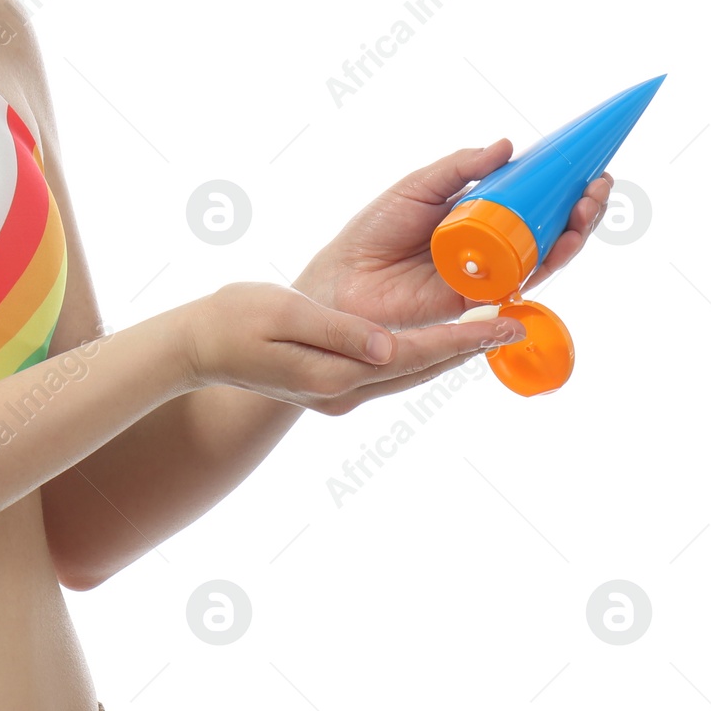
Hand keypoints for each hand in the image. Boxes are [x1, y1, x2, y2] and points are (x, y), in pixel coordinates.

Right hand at [181, 280, 527, 416]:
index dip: (462, 338)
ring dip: (447, 354)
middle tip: (515, 326)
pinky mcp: (329, 389)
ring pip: (408, 373)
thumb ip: (337, 331)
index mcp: (335, 373)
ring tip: (485, 331)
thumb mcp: (283, 315)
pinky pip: (387, 372)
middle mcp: (343, 392)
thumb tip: (387, 346)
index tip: (505, 324)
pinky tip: (431, 342)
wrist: (195, 349)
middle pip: (421, 369)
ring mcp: (336, 396)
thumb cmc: (232, 321)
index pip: (414, 354)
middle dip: (468, 348)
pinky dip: (417, 355)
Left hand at [292, 139, 613, 331]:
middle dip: (579, 204)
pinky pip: (525, 281)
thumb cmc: (373, 231)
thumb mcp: (417, 187)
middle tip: (597, 184)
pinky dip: (550, 262)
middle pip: (547, 223)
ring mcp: (489, 269)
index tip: (585, 160)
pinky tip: (564, 243)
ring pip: (546, 252)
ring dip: (574, 231)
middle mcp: (488, 240)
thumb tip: (507, 145)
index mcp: (473, 209)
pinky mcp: (484, 298)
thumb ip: (459, 168)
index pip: (527, 193)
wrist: (345, 279)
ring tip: (588, 208)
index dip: (559, 180)